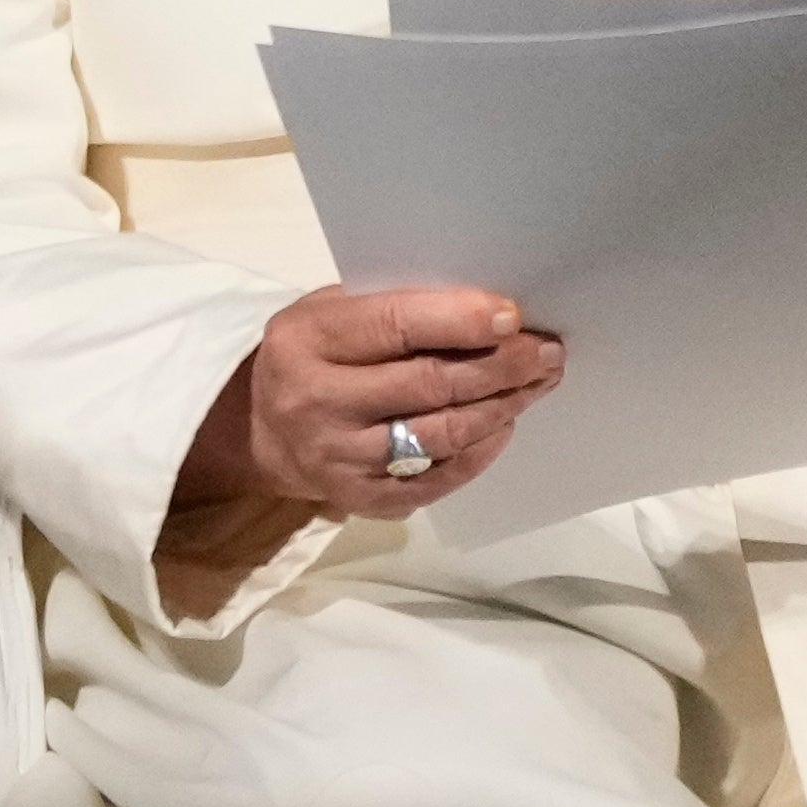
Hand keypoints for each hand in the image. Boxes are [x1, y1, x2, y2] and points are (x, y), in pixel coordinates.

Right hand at [177, 283, 564, 526]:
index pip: (395, 325)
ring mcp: (339, 459)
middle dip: (500, 366)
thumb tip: (488, 309)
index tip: (512, 316)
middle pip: (429, 384)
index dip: (460, 320)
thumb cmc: (315, 354)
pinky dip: (480, 451)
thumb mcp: (331, 312)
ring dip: (501, 407)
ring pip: (441, 435)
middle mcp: (317, 403)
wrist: (261, 430)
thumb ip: (394, 307)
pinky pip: (438, 479)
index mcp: (309, 340)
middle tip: (545, 351)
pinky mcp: (362, 500)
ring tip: (536, 383)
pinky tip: (504, 424)